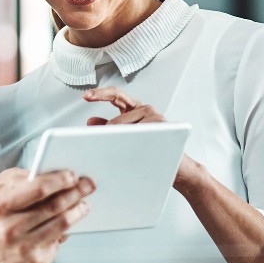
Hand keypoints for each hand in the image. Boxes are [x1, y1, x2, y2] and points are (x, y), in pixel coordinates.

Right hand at [0, 168, 93, 262]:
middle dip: (75, 192)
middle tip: (86, 185)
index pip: (36, 188)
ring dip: (78, 211)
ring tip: (83, 205)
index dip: (58, 180)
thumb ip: (14, 192)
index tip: (70, 175)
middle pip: (54, 205)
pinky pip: (58, 243)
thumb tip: (45, 179)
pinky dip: (65, 232)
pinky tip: (66, 226)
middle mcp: (11, 229)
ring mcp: (25, 248)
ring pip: (62, 224)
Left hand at [82, 86, 199, 189]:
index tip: (86, 96)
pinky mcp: (163, 125)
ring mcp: (155, 116)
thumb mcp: (126, 138)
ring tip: (125, 150)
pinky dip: (134, 140)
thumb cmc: (152, 153)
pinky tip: (135, 148)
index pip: (115, 95)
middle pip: (118, 114)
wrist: (177, 168)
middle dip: (108, 131)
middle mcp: (145, 109)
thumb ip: (108, 128)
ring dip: (121, 138)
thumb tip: (90, 121)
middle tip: (104, 142)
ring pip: (126, 125)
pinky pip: (141, 131)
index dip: (100, 94)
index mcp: (134, 109)